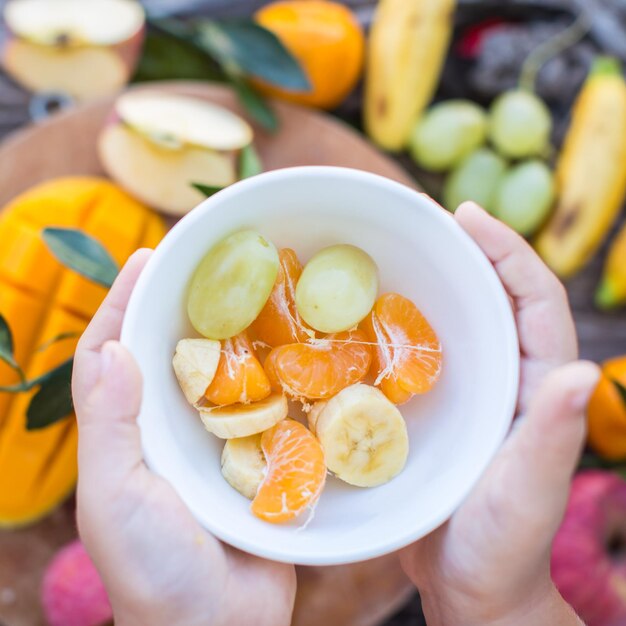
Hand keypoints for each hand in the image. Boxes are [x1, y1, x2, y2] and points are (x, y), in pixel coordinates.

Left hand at [72, 250, 295, 625]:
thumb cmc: (154, 568)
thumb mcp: (116, 497)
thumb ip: (109, 426)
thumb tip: (112, 349)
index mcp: (130, 431)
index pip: (115, 353)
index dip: (125, 303)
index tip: (147, 257)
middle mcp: (171, 428)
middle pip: (174, 350)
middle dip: (186, 305)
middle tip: (213, 262)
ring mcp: (218, 441)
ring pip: (225, 371)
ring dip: (240, 332)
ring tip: (261, 291)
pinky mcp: (261, 458)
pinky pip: (269, 406)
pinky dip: (281, 375)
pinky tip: (300, 349)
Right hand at [401, 202, 597, 625]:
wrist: (469, 587)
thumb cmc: (501, 548)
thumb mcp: (526, 494)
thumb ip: (552, 436)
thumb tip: (578, 373)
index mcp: (536, 384)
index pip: (533, 299)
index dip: (506, 251)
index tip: (466, 215)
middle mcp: (506, 377)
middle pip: (491, 296)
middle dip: (463, 251)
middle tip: (418, 218)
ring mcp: (471, 391)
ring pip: (452, 319)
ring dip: (427, 280)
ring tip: (385, 253)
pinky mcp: (437, 408)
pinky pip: (418, 354)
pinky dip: (395, 327)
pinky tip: (358, 319)